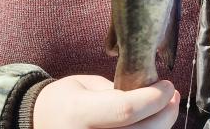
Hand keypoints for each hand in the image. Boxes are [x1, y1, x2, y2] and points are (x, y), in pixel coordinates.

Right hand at [33, 75, 179, 128]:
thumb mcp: (84, 85)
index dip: (153, 98)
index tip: (168, 85)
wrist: (37, 124)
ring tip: (166, 110)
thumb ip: (115, 91)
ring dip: (160, 127)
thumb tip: (150, 93)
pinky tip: (150, 124)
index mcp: (79, 112)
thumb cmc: (62, 100)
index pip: (125, 109)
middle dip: (164, 115)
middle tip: (173, 97)